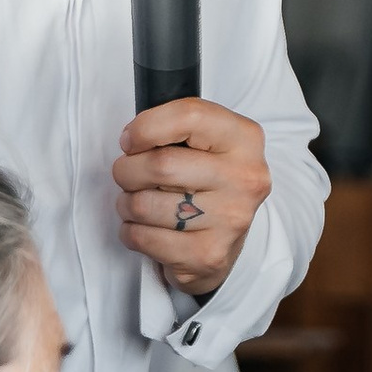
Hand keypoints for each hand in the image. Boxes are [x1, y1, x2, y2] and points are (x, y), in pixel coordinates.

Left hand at [114, 99, 270, 297]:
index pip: (189, 116)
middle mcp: (245, 178)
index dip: (146, 127)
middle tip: (128, 175)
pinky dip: (131, 232)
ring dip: (126, 203)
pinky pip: (144, 237)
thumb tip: (132, 141)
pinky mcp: (209, 255)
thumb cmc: (205, 184)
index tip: (132, 141)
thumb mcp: (205, 142)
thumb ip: (176, 129)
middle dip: (127, 170)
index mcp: (245, 139)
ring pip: (145, 204)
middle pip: (161, 164)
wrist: (227, 243)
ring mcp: (230, 220)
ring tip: (137, 203)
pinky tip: (145, 228)